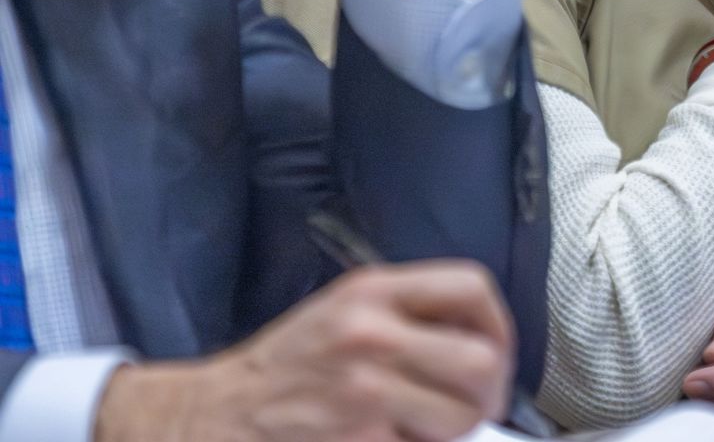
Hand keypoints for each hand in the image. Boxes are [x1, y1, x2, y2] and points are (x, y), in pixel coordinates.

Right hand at [94, 261, 513, 441]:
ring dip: (453, 432)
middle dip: (488, 392)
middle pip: (481, 360)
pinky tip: (393, 441)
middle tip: (474, 406)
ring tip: (424, 429)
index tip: (495, 350)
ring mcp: (362, 393)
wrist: (214, 414)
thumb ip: (410, 313)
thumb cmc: (286, 366)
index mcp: (372, 291)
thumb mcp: (345, 310)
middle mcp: (369, 335)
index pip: (471, 288)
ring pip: (459, 418)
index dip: (499, 323)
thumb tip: (482, 342)